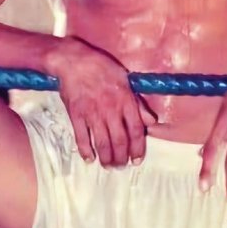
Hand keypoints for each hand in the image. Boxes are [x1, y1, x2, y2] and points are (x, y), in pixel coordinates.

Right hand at [46, 38, 156, 166]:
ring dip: (106, 158)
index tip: (137, 159)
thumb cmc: (102, 68)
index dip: (138, 148)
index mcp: (125, 100)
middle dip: (122, 157)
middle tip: (121, 166)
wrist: (74, 61)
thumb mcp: (126, 81)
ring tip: (109, 166)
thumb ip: (138, 104)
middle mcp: (111, 109)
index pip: (136, 130)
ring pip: (102, 142)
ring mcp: (92, 113)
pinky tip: (89, 159)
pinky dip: (86, 150)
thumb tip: (152, 121)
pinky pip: (81, 137)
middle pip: (119, 140)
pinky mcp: (76, 115)